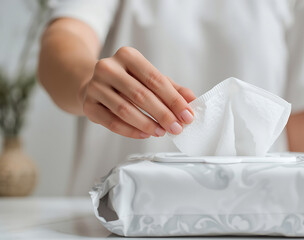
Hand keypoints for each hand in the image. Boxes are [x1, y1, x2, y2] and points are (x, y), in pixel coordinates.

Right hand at [79, 47, 195, 138]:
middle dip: (163, 114)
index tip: (187, 114)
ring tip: (161, 132)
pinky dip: (131, 131)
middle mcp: (108, 67)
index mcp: (127, 56)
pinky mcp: (88, 104)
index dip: (173, 99)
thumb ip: (171, 88)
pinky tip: (144, 134)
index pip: (155, 79)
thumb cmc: (126, 80)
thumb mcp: (149, 78)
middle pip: (141, 95)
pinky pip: (111, 122)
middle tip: (176, 127)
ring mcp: (95, 86)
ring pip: (125, 110)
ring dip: (147, 124)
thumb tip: (192, 100)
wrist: (91, 82)